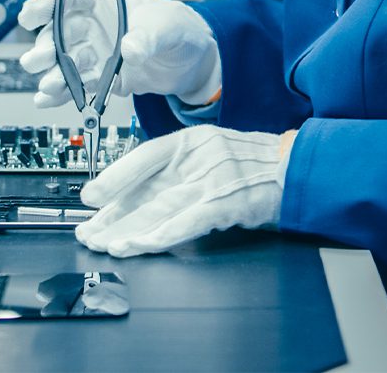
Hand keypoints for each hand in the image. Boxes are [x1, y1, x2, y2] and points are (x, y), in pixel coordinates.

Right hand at [18, 0, 221, 107]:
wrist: (192, 62)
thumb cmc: (179, 29)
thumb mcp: (167, 26)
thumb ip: (148, 36)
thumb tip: (129, 50)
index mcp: (105, 1)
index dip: (46, 2)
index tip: (29, 16)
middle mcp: (94, 26)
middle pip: (59, 32)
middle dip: (45, 46)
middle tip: (37, 60)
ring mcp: (95, 53)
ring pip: (64, 61)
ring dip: (53, 73)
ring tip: (49, 85)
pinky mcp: (101, 78)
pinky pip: (76, 85)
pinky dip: (61, 94)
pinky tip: (46, 100)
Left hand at [74, 124, 284, 256]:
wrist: (297, 168)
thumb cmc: (255, 164)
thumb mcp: (213, 153)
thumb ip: (181, 170)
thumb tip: (140, 195)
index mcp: (193, 141)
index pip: (144, 156)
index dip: (114, 178)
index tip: (89, 197)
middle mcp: (199, 156)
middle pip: (147, 189)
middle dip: (114, 215)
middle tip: (88, 233)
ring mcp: (213, 179)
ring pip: (160, 208)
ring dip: (130, 230)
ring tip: (106, 245)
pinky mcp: (227, 203)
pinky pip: (187, 222)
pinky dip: (161, 235)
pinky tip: (141, 246)